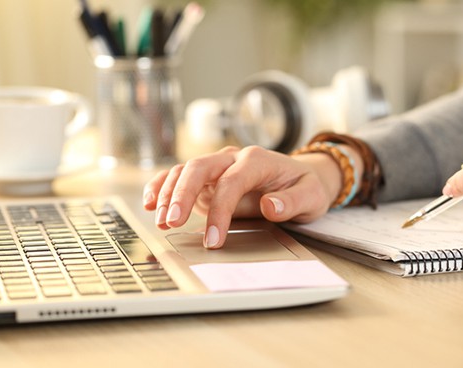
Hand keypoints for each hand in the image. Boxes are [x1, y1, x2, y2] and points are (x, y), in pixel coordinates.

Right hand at [142, 145, 344, 248]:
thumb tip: (269, 206)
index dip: (220, 211)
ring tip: (161, 219)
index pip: (231, 182)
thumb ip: (292, 202)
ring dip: (169, 193)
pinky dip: (163, 186)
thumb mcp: (311, 196)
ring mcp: (218, 167)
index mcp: (257, 160)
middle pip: (200, 168)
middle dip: (182, 194)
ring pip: (185, 171)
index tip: (214, 238)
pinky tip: (151, 202)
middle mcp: (233, 159)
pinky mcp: (208, 179)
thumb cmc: (306, 187)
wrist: (302, 178)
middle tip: (172, 221)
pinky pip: (180, 177)